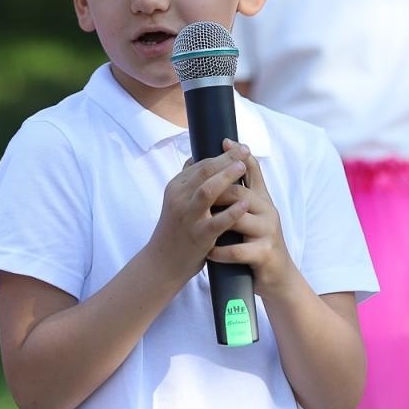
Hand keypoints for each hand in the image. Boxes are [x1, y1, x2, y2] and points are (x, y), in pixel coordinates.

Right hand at [147, 148, 249, 282]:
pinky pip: (217, 222)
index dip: (221, 154)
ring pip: (207, 191)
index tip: (238, 147)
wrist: (163, 262)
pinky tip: (245, 204)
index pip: (200, 165)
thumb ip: (187, 181)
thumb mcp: (176, 201)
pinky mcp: (198, 236)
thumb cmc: (175, 229)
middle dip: (226, 159)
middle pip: (204, 172)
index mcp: (176, 187)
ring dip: (226, 177)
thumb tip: (196, 157)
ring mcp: (188, 217)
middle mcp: (179, 199)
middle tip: (244, 150)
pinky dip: (232, 212)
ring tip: (243, 167)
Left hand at [206, 142, 299, 299]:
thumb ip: (241, 191)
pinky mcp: (265, 255)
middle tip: (194, 192)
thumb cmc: (258, 242)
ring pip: (239, 219)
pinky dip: (221, 252)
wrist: (277, 277)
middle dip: (216, 190)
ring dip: (216, 220)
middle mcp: (268, 212)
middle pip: (240, 193)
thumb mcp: (253, 214)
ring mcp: (268, 233)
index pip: (253, 172)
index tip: (224, 140)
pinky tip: (209, 252)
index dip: (239, 156)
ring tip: (197, 221)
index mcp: (263, 200)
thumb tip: (224, 163)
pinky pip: (239, 250)